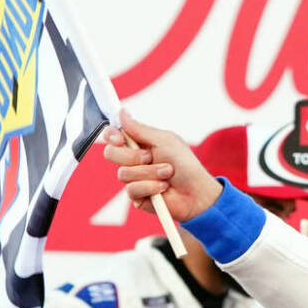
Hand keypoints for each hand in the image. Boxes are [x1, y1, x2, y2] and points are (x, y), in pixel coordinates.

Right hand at [101, 110, 221, 221]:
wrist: (196, 191)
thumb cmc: (185, 164)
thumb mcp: (164, 141)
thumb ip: (140, 129)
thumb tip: (122, 112)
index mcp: (138, 144)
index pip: (112, 136)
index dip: (111, 135)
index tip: (119, 138)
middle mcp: (133, 160)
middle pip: (111, 153)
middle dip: (132, 156)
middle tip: (151, 157)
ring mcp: (133, 178)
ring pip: (123, 173)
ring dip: (149, 172)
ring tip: (167, 174)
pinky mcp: (136, 196)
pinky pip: (131, 190)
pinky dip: (150, 187)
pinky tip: (163, 188)